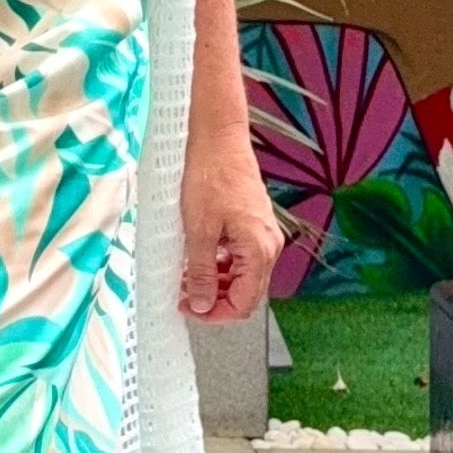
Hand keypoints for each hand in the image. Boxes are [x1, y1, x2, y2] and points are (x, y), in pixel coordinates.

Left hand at [178, 135, 286, 323]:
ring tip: (185, 278)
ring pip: (242, 276)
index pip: (244, 303)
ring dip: (215, 283)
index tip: (190, 309)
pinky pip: (240, 257)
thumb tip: (201, 304)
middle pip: (246, 292)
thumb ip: (201, 272)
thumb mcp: (198, 230)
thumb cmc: (210, 175)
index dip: (215, 314)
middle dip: (214, 300)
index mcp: (259, 250)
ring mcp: (263, 234)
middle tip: (183, 296)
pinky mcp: (254, 224)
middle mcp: (268, 245)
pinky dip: (220, 265)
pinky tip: (197, 260)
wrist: (218, 138)